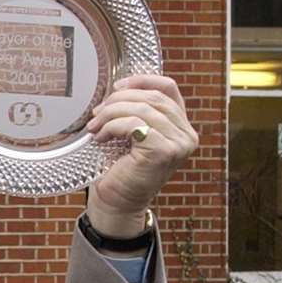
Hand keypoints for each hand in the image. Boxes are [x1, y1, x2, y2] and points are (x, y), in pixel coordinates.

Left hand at [84, 74, 198, 235]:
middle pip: (152, 97)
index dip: (142, 80)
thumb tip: (118, 86)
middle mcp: (186, 135)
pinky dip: (112, 126)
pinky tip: (100, 137)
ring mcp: (179, 144)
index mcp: (181, 126)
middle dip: (119, 100)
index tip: (116, 86)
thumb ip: (136, 112)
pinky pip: (134, 124)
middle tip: (97, 112)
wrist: (116, 203)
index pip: (168, 88)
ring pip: (142, 109)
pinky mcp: (164, 151)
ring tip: (95, 126)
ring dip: (111, 113)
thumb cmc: (120, 169)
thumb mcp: (131, 134)